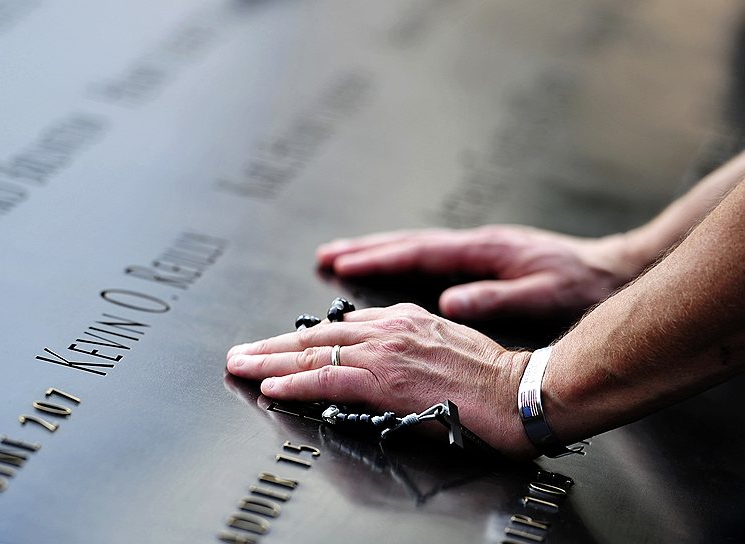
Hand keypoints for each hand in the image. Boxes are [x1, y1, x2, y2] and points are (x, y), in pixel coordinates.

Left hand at [227, 303, 535, 457]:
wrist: (522, 390)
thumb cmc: (494, 380)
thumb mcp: (446, 348)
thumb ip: (410, 350)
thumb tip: (383, 365)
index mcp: (403, 319)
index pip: (338, 328)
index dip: (302, 338)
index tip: (277, 346)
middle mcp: (388, 329)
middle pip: (315, 335)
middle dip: (272, 346)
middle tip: (241, 353)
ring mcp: (385, 352)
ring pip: (312, 354)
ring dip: (269, 361)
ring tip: (239, 366)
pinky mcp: (385, 380)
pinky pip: (328, 378)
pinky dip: (294, 382)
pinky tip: (270, 386)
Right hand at [316, 226, 642, 319]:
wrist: (616, 271)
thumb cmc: (583, 286)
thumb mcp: (544, 296)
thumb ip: (496, 299)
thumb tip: (448, 303)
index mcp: (482, 250)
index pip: (417, 253)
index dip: (375, 258)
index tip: (339, 262)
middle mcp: (473, 245)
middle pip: (407, 243)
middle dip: (363, 249)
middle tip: (324, 256)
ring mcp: (477, 250)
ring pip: (414, 248)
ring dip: (377, 251)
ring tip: (340, 257)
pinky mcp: (482, 260)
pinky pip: (428, 258)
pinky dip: (400, 260)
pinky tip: (388, 268)